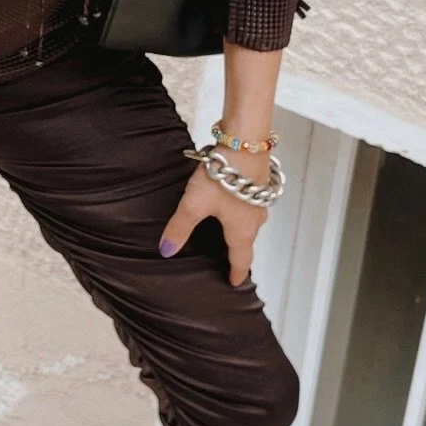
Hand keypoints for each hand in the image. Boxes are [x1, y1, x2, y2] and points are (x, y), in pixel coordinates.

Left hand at [159, 149, 270, 285]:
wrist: (245, 143)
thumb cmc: (225, 174)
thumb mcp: (195, 203)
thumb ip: (180, 226)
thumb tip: (167, 250)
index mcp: (242, 229)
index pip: (240, 258)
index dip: (236, 272)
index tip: (234, 282)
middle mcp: (255, 217)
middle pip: (247, 240)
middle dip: (239, 250)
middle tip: (230, 258)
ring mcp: (259, 199)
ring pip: (250, 220)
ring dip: (241, 228)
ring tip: (228, 229)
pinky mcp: (258, 181)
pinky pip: (251, 202)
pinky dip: (242, 208)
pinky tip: (231, 199)